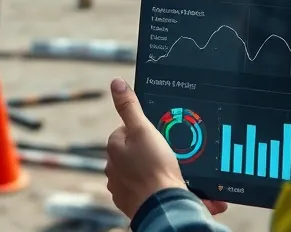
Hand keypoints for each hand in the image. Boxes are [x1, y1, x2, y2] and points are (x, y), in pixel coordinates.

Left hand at [105, 78, 227, 219]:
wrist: (163, 208)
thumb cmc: (154, 168)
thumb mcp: (144, 129)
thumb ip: (130, 107)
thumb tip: (116, 82)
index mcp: (113, 148)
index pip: (128, 131)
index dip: (147, 132)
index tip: (161, 138)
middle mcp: (113, 169)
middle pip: (137, 153)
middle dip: (154, 155)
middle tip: (173, 157)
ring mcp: (123, 189)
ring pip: (144, 174)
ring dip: (160, 175)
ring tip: (178, 176)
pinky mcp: (135, 205)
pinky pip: (150, 193)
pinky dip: (162, 192)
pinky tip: (178, 191)